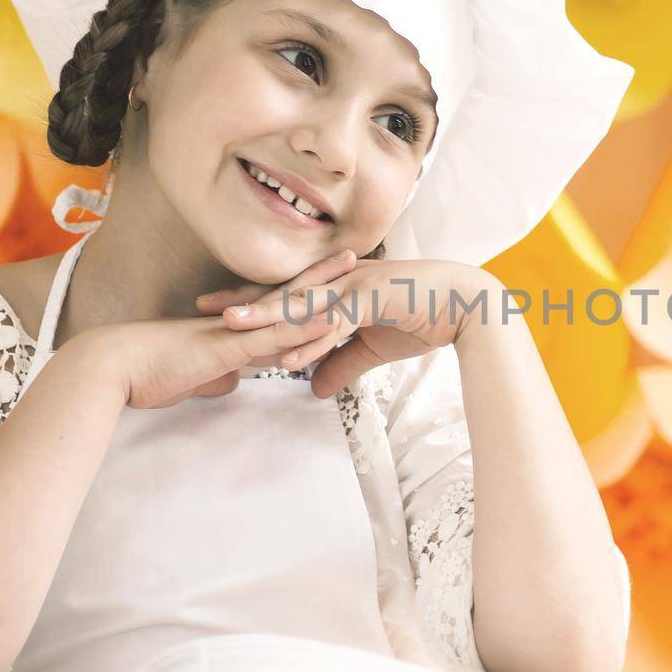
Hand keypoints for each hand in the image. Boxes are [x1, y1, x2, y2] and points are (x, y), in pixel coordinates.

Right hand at [94, 249, 362, 408]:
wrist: (113, 368)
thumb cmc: (145, 374)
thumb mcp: (191, 378)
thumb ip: (215, 376)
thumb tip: (232, 381)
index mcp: (228, 327)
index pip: (272, 306)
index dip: (300, 291)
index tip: (327, 276)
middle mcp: (235, 322)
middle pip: (286, 293)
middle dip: (320, 275)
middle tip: (354, 254)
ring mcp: (234, 331)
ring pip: (286, 306)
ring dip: (323, 289)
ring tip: (356, 270)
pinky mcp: (229, 347)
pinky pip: (273, 335)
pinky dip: (304, 327)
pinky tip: (333, 319)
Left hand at [194, 256, 499, 398]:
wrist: (467, 306)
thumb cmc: (425, 317)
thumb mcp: (375, 348)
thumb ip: (342, 364)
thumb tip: (315, 389)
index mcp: (341, 289)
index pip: (290, 295)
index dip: (255, 303)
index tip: (219, 311)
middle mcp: (344, 282)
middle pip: (286, 293)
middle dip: (246, 302)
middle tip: (204, 309)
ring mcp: (358, 286)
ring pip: (305, 302)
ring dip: (268, 315)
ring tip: (232, 326)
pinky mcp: (377, 298)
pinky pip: (338, 322)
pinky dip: (315, 338)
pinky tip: (292, 354)